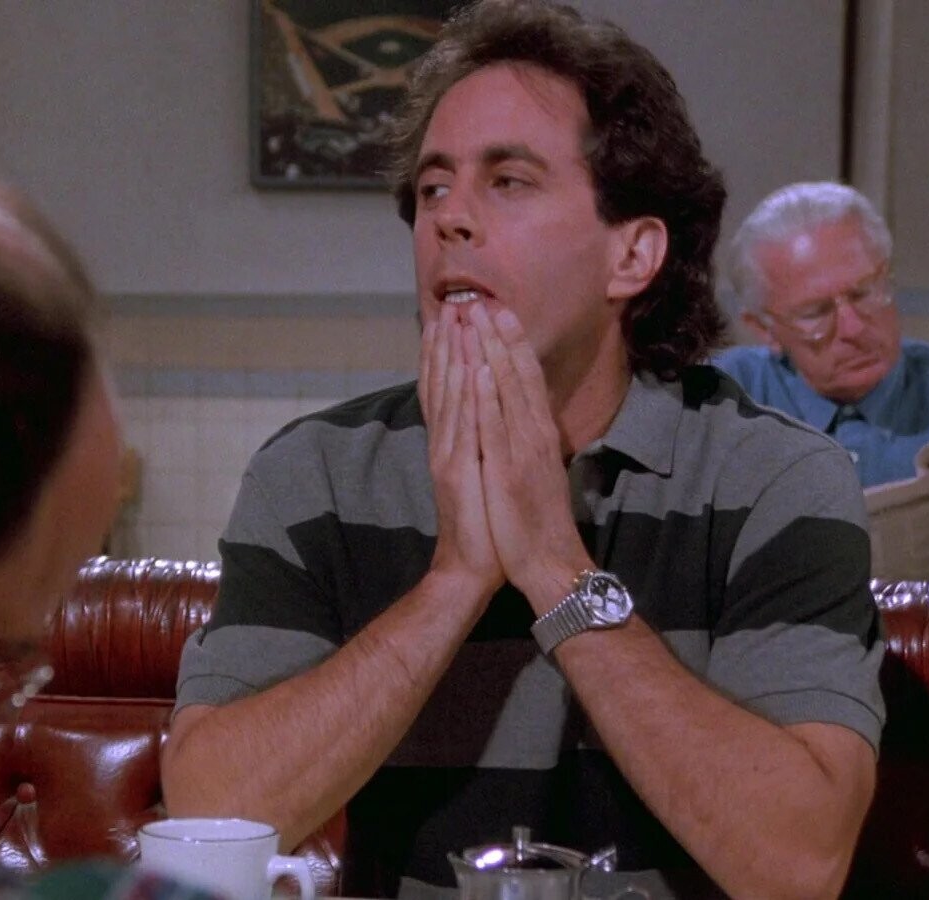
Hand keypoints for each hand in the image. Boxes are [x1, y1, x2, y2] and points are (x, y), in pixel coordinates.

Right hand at [419, 303, 504, 596]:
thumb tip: (485, 415)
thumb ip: (477, 444)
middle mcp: (445, 443)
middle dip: (448, 344)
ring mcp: (449, 456)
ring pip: (451, 397)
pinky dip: (467, 396)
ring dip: (454, 357)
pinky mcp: (459, 473)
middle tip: (454, 305)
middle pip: (443, 385)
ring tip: (458, 321)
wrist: (471, 568)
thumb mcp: (480, 475)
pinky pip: (465, 426)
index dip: (446, 353)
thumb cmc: (482, 524)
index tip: (453, 318)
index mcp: (452, 443)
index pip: (446, 389)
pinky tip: (471, 369)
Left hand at [468, 303, 589, 609]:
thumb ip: (529, 440)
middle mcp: (534, 434)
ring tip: (478, 317)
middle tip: (483, 300)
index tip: (498, 311)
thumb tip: (520, 414)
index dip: (512, 343)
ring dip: (493, 351)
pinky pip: (497, 425)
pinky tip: (480, 369)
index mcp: (539, 433)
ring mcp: (523, 449)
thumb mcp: (536, 469)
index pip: (525, 378)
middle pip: (518, 375)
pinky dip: (489, 395)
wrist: (549, 562)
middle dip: (501, 336)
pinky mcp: (510, 470)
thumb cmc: (537, 519)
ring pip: (508, 390)